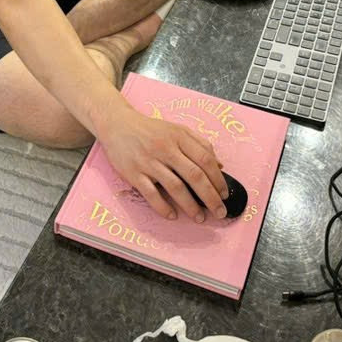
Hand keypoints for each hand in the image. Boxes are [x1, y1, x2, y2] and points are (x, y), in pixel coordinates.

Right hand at [97, 105, 228, 221]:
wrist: (117, 124)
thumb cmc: (150, 129)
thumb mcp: (177, 129)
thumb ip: (199, 144)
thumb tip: (220, 165)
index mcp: (179, 136)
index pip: (205, 159)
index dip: (218, 179)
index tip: (224, 194)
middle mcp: (165, 148)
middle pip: (194, 175)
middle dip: (210, 197)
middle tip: (219, 212)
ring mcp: (149, 161)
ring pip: (175, 187)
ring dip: (190, 206)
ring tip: (199, 217)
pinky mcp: (134, 173)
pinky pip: (151, 194)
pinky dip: (163, 207)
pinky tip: (172, 215)